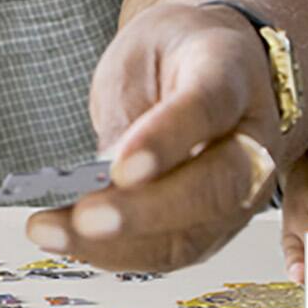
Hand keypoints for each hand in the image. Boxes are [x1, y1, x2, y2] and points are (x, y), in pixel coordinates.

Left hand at [25, 2, 282, 271]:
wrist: (210, 65)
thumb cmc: (174, 56)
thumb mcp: (144, 53)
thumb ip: (131, 111)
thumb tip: (102, 177)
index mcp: (233, 74)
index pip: (209, 107)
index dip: (167, 139)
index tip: (121, 166)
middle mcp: (252, 139)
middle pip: (217, 187)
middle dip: (146, 211)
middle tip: (86, 217)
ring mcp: (241, 191)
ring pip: (193, 234)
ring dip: (119, 245)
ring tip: (55, 233)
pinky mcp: (214, 225)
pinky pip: (169, 252)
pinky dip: (115, 254)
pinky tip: (69, 241)